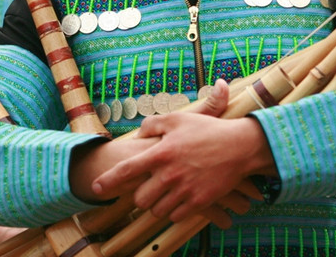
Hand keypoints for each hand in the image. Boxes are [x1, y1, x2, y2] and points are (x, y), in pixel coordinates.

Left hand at [91, 80, 274, 224]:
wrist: (239, 147)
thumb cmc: (207, 130)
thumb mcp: (178, 119)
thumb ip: (153, 124)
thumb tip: (139, 134)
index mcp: (160, 153)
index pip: (126, 170)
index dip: (108, 181)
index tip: (95, 188)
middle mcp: (169, 174)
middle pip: (140, 199)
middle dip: (140, 196)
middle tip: (149, 188)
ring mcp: (184, 190)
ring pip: (157, 210)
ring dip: (157, 205)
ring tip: (165, 193)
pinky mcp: (199, 202)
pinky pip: (176, 216)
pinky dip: (174, 210)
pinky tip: (180, 199)